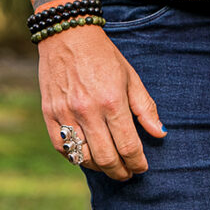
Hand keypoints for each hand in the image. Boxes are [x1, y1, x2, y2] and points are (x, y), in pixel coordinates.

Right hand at [38, 24, 165, 180]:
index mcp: (112, 101)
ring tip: (108, 165)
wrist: (67, 35)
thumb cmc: (103, 56)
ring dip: (99, 167)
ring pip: (83, 157)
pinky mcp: (49, 113)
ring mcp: (65, 113)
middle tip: (127, 174)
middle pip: (106, 158)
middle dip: (120, 172)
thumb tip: (159, 134)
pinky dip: (74, 157)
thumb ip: (145, 108)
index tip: (141, 167)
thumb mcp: (130, 77)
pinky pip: (61, 147)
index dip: (137, 163)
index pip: (128, 146)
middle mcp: (88, 111)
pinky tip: (86, 156)